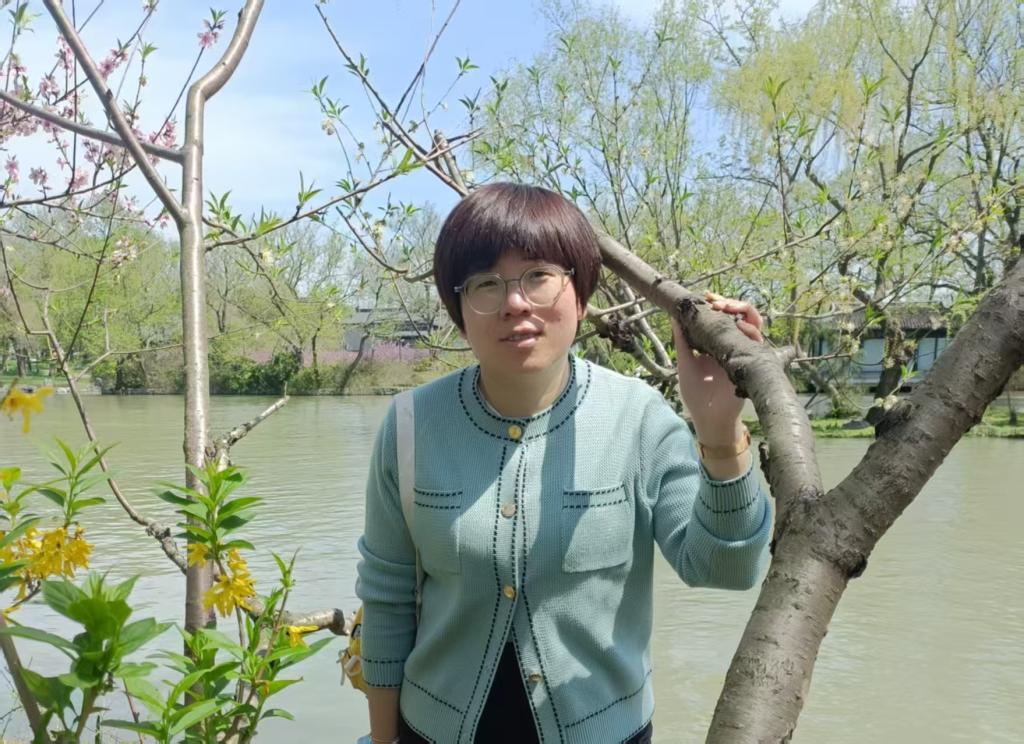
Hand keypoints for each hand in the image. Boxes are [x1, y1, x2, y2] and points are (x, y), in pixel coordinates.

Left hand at [673, 291, 762, 442]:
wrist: (708, 417)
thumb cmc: (695, 393)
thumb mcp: (685, 364)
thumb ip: (682, 341)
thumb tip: (675, 316)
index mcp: (716, 343)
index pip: (723, 317)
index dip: (718, 305)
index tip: (707, 297)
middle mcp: (733, 345)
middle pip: (740, 316)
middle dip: (731, 304)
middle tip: (717, 302)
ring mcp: (744, 353)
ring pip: (754, 325)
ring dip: (744, 313)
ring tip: (728, 309)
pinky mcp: (753, 363)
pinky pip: (758, 344)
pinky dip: (752, 332)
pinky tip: (741, 326)